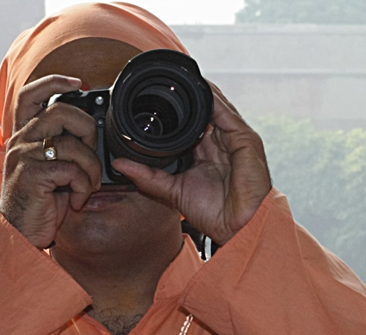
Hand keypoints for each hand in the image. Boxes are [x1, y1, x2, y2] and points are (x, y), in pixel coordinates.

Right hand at [0, 75, 103, 248]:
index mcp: (25, 136)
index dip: (54, 82)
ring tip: (86, 187)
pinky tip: (76, 200)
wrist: (20, 235)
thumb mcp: (53, 171)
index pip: (31, 95)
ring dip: (91, 169)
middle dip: (89, 132)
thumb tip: (94, 135)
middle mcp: (21, 141)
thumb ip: (65, 149)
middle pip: (62, 112)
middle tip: (91, 157)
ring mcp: (24, 157)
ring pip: (72, 145)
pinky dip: (83, 187)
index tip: (78, 82)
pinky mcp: (32, 175)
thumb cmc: (40, 204)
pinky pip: (72, 170)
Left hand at [112, 82, 271, 246]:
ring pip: (215, 106)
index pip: (189, 123)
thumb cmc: (215, 213)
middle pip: (202, 110)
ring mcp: (234, 138)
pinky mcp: (244, 139)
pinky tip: (198, 88)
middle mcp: (220, 141)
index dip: (175, 110)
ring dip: (198, 92)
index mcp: (206, 151)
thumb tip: (120, 164)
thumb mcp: (172, 191)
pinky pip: (227, 113)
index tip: (153, 98)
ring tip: (178, 76)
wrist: (238, 227)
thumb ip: (147, 177)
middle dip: (185, 96)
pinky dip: (213, 99)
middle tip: (163, 81)